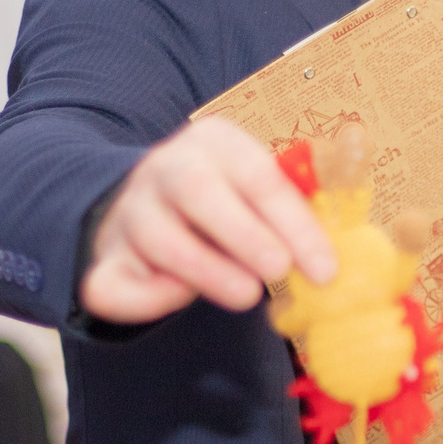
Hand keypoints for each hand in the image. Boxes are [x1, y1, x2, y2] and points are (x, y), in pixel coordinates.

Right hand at [81, 117, 337, 322]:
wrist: (153, 208)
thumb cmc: (230, 205)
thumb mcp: (261, 192)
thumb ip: (294, 213)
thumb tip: (336, 260)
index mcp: (215, 142)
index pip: (259, 177)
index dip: (296, 225)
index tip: (325, 269)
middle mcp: (166, 168)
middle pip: (197, 191)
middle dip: (245, 235)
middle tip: (280, 271)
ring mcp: (130, 212)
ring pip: (157, 237)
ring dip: (206, 269)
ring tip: (246, 294)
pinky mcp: (106, 258)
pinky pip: (112, 282)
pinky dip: (145, 299)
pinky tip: (181, 301)